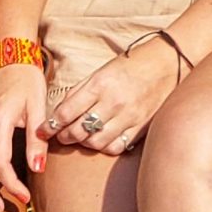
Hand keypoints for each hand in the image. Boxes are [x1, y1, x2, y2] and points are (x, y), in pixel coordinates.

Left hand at [44, 35, 182, 157]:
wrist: (167, 64)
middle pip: (79, 131)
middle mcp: (114, 102)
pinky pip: (116, 146)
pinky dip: (104, 147)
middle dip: (64, 136)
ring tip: (81, 137)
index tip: (43, 130)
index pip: (67, 112)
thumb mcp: (100, 72)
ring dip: (83, 143)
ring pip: (96, 143)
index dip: (50, 125)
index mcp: (100, 84)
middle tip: (60, 135)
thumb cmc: (130, 66)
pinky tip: (101, 140)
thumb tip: (59, 114)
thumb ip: (79, 93)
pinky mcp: (141, 127)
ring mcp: (129, 117)